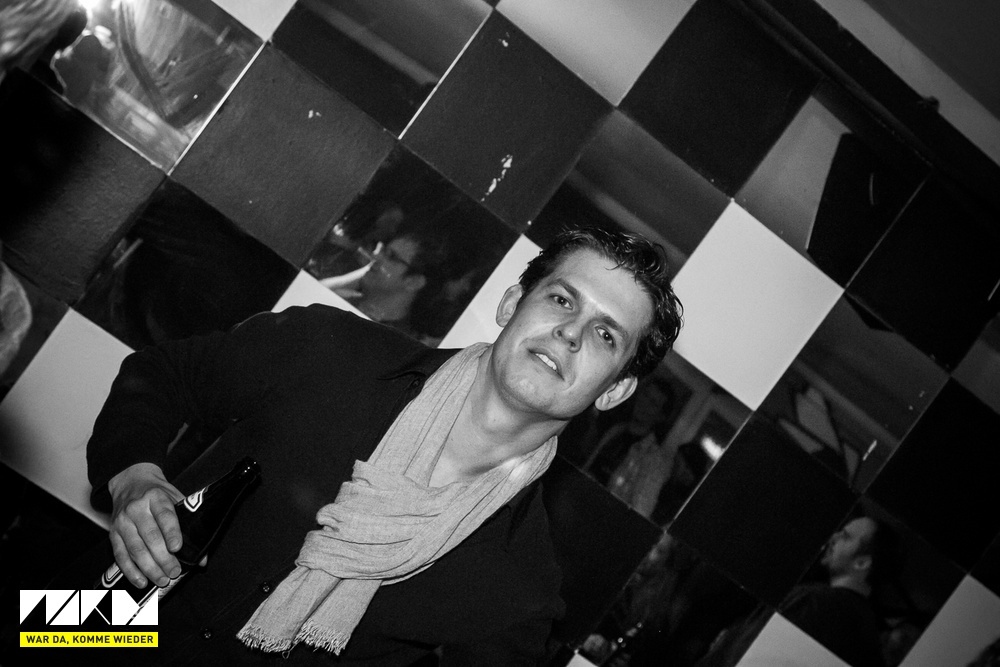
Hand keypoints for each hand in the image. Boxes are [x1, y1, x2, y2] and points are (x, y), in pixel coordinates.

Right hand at [107, 462, 184, 588]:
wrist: (131, 482)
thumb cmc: (158, 494)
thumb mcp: (176, 499)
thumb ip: (189, 523)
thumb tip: (202, 557)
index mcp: (156, 497)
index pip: (165, 516)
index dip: (171, 533)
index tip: (177, 548)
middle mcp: (137, 509)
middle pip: (150, 536)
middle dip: (163, 558)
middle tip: (174, 572)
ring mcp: (123, 521)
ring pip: (135, 549)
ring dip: (149, 568)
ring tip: (162, 579)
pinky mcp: (113, 533)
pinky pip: (120, 555)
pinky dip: (131, 571)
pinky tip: (142, 581)